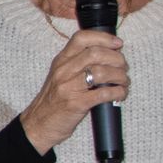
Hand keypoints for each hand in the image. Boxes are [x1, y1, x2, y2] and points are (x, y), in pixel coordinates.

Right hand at [19, 29, 127, 153]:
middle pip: (96, 53)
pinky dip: (118, 92)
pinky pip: (103, 93)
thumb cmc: (54, 100)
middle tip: (124, 67)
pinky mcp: (76, 104)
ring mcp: (69, 87)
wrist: (38, 124)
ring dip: (120, 76)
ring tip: (124, 82)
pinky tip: (120, 94)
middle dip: (117, 59)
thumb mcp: (60, 75)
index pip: (81, 38)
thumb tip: (108, 55)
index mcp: (61, 61)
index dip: (104, 38)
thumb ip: (77, 63)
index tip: (118, 44)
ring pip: (102, 72)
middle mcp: (64, 71)